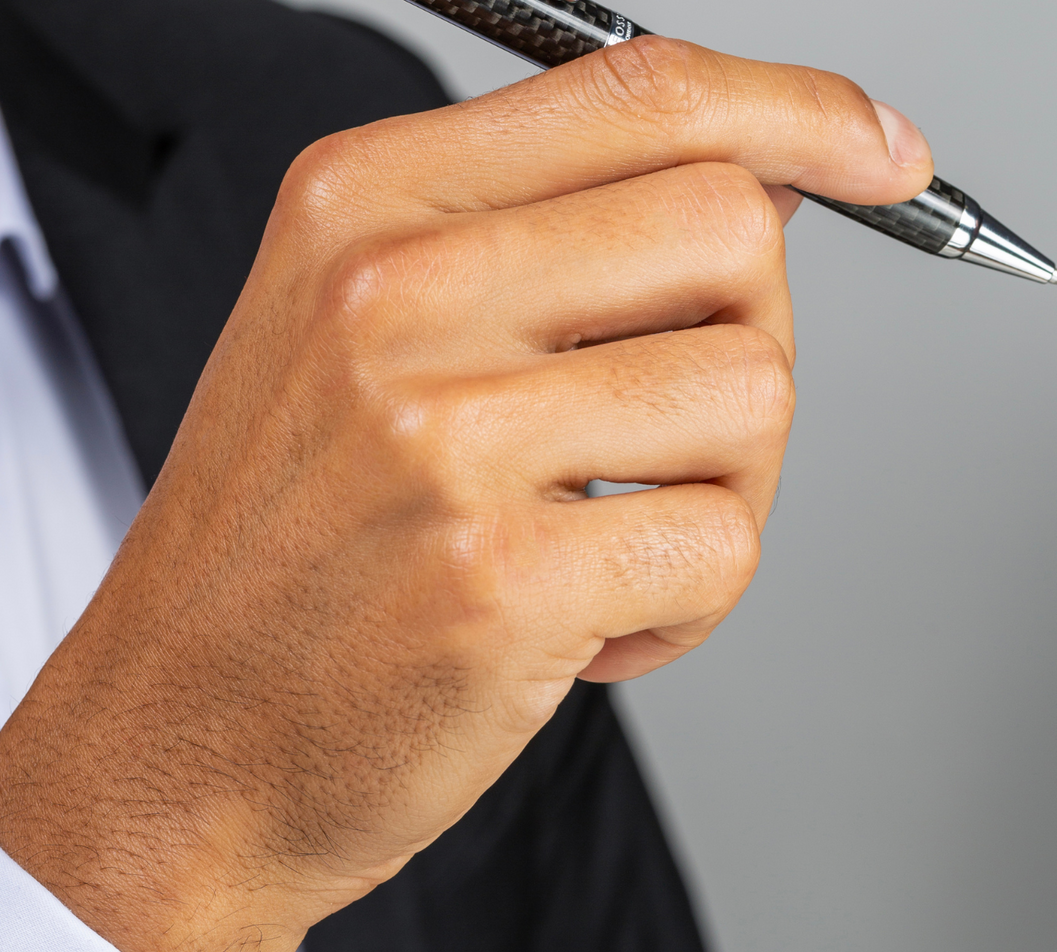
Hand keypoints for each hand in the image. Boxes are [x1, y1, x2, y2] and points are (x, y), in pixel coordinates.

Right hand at [0, 38, 931, 951]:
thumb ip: (519, 249)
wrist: (177, 750)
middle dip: (751, 348)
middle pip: (732, 232)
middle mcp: (396, 299)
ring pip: (751, 396)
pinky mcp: (502, 580)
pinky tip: (593, 633)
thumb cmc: (273, 570)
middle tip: (676, 444)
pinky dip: (687, 609)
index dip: (800, 113)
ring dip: (724, 493)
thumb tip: (743, 193)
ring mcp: (444, 440)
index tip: (880, 157)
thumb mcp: (342, 349)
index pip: (642, 95)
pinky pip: (721, 548)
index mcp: (361, 211)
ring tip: (615, 552)